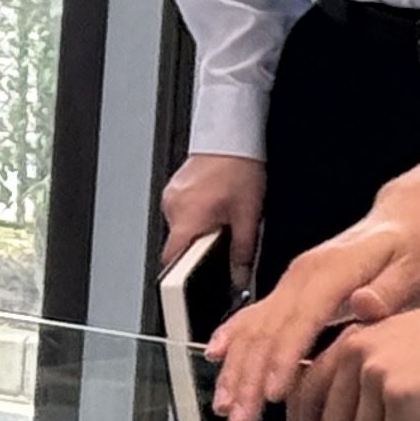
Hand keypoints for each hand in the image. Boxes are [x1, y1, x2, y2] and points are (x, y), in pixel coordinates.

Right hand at [160, 151, 265, 284]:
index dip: (181, 277)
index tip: (191, 283)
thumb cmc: (239, 169)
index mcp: (187, 220)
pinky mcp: (175, 187)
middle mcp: (173, 208)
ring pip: (181, 227)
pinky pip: (182, 211)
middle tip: (222, 239)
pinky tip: (216, 204)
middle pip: (179, 244)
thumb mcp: (248, 217)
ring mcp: (171, 195)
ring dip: (199, 230)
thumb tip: (239, 278)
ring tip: (221, 215)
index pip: (171, 262)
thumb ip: (242, 253)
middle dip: (199, 248)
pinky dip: (197, 214)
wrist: (232, 137)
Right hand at [205, 195, 419, 420]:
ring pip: (253, 328)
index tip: (272, 393)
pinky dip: (232, 340)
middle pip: (267, 329)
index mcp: (333, 270)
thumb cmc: (415, 246)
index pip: (301, 319)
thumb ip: (391, 290)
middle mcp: (303, 275)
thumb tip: (365, 304)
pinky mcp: (290, 291)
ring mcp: (292, 282)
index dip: (284, 358)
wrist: (406, 218)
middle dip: (248, 377)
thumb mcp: (418, 268)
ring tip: (226, 407)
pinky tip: (217, 359)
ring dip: (235, 369)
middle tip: (240, 417)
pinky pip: (253, 316)